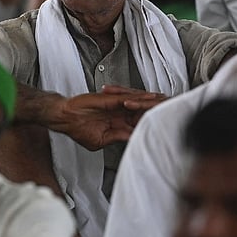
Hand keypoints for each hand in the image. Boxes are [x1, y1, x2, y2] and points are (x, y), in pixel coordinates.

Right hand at [48, 87, 166, 150]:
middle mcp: (119, 112)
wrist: (65, 119)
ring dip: (151, 102)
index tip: (164, 125)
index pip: (139, 122)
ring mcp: (115, 104)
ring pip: (138, 102)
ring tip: (165, 101)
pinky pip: (127, 97)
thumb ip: (117, 137)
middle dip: (155, 110)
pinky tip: (148, 98)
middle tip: (170, 109)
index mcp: (119, 122)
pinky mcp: (110, 99)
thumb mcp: (102, 139)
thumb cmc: (79, 129)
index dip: (151, 123)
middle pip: (142, 110)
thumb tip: (132, 139)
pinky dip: (138, 98)